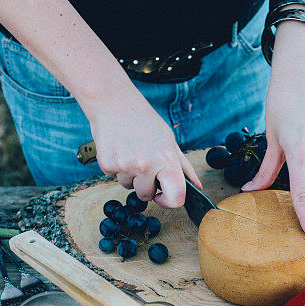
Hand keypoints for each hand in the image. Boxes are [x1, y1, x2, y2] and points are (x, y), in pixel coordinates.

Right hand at [84, 89, 201, 207]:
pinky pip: (113, 178)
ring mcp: (125, 165)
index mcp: (167, 159)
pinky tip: (119, 150)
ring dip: (129, 175)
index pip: (176, 198)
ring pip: (128, 187)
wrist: (114, 103)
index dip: (169, 202)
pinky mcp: (107, 164)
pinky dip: (116, 168)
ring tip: (130, 152)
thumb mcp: (170, 141)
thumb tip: (197, 186)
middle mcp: (146, 164)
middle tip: (143, 162)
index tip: (163, 196)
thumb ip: (184, 167)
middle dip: (145, 185)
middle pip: (146, 195)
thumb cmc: (145, 122)